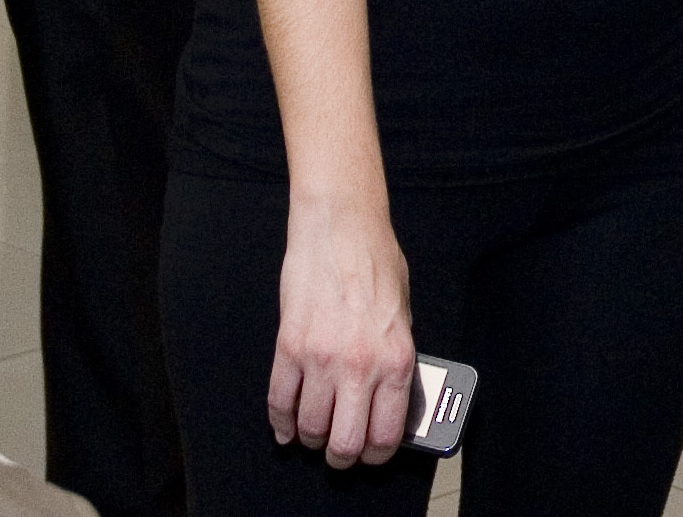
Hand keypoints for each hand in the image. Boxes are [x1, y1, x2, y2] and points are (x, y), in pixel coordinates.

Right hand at [270, 191, 413, 466]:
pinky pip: (279, 401)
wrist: (341, 225)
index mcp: (396, 360)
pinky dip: (280, 421)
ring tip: (313, 433)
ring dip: (310, 438)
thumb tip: (385, 403)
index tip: (368, 454)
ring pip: (310, 427)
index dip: (374, 455)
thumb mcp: (404, 316)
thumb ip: (394, 362)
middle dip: (340, 457)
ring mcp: (322, 358)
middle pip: (345, 444)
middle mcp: (360, 365)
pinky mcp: (289, 345)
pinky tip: (284, 424)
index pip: (386, 435)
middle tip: (338, 451)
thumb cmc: (377, 263)